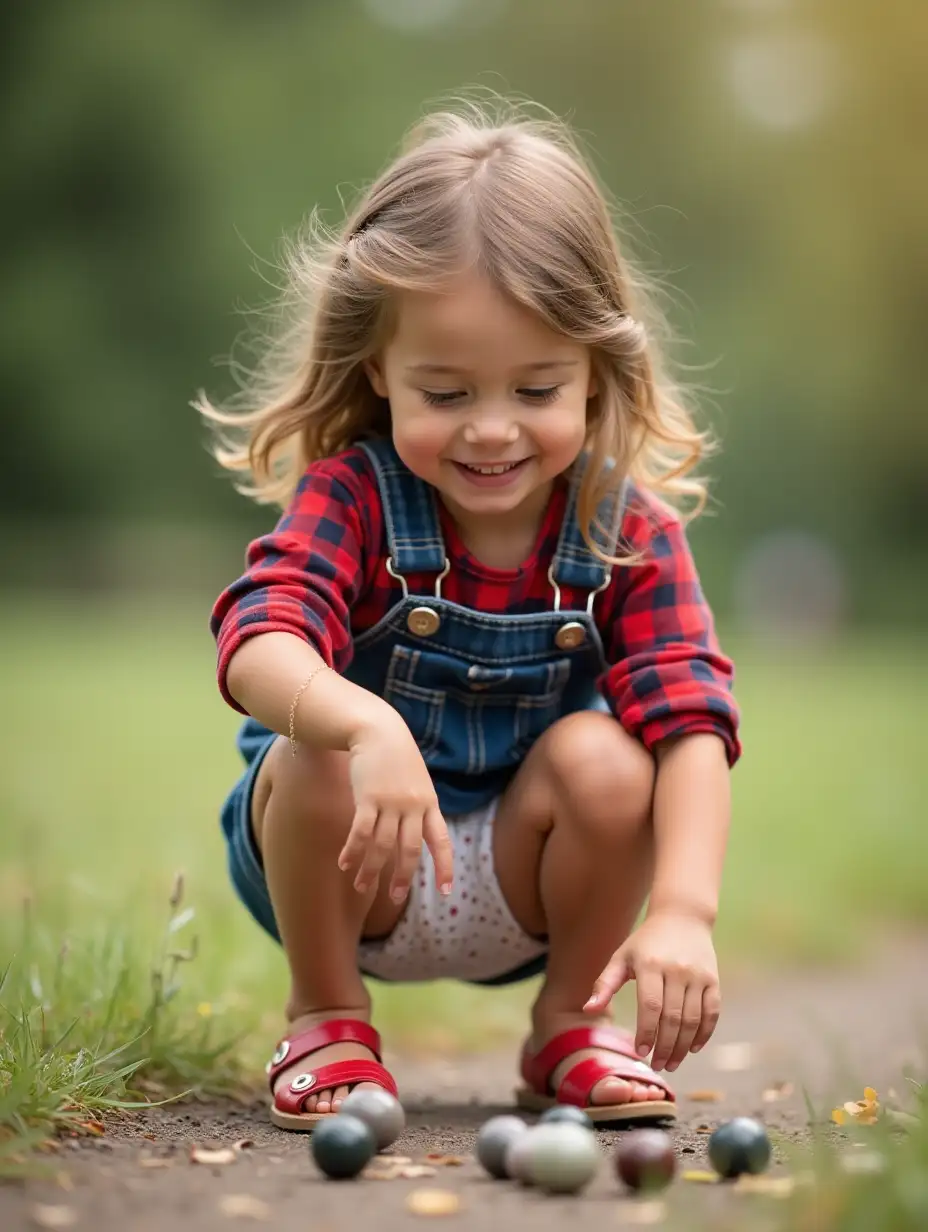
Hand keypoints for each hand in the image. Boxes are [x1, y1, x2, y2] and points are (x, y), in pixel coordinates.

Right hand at [338, 710, 452, 904]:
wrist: (377, 729)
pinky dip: (353, 851)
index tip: (446, 891)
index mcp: (429, 803)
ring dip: (371, 869)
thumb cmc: (396, 757)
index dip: (444, 867)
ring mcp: (391, 802)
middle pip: (409, 851)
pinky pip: (361, 832)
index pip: (441, 841)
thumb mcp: (417, 780)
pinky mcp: (368, 798)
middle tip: (395, 897)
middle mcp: (413, 806)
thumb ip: (419, 806)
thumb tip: (414, 835)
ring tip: (361, 886)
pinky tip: (344, 864)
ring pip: (382, 846)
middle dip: (402, 877)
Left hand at [584, 909, 720, 1071]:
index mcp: (650, 964)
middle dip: (665, 1047)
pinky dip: (704, 1034)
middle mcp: (677, 970)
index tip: (641, 1052)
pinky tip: (694, 1048)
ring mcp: (698, 975)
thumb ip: (605, 983)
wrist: (682, 917)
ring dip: (684, 1047)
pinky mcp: (713, 980)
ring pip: (693, 1019)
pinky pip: (712, 1013)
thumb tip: (588, 1009)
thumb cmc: (645, 942)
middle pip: (673, 1018)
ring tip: (672, 1063)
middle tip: (658, 1065)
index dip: (646, 1033)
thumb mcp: (622, 957)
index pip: (650, 1007)